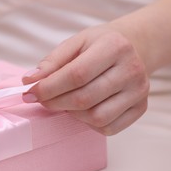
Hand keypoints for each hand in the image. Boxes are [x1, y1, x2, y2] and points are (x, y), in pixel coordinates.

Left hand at [22, 26, 149, 134]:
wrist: (133, 48)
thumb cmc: (98, 46)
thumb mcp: (75, 43)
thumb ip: (51, 61)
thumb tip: (29, 80)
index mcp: (114, 47)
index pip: (76, 75)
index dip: (48, 88)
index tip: (30, 93)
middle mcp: (132, 70)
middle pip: (84, 99)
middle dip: (55, 103)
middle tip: (42, 100)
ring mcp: (139, 91)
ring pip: (96, 117)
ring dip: (72, 114)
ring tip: (65, 102)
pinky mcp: (141, 108)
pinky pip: (108, 128)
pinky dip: (89, 123)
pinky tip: (83, 110)